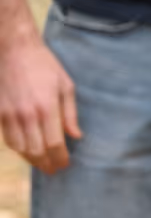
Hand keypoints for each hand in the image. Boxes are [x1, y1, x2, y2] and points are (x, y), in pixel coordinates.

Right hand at [0, 24, 80, 172]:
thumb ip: (70, 114)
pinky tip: (27, 150)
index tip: (65, 164)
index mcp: (47, 108)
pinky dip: (18, 149)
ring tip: (41, 163)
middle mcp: (28, 114)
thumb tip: (76, 136)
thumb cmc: (43, 65)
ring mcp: (11, 115)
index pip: (55, 144)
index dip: (61, 158)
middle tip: (54, 169)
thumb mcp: (65, 85)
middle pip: (37, 151)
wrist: (14, 48)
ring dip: (32, 160)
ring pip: (21, 149)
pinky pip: (8, 139)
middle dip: (47, 164)